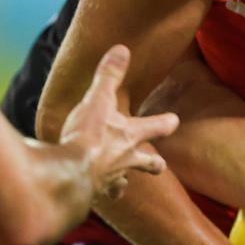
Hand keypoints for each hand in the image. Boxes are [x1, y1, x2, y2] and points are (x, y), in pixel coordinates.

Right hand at [61, 45, 180, 202]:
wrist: (70, 174)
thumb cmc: (87, 136)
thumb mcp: (98, 99)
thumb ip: (109, 75)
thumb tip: (122, 49)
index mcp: (131, 136)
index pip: (157, 127)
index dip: (166, 122)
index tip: (174, 120)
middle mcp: (126, 160)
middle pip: (148, 164)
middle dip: (154, 164)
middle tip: (160, 166)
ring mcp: (111, 179)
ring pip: (122, 183)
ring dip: (122, 182)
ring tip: (121, 186)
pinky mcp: (92, 194)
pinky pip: (98, 195)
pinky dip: (96, 192)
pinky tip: (90, 191)